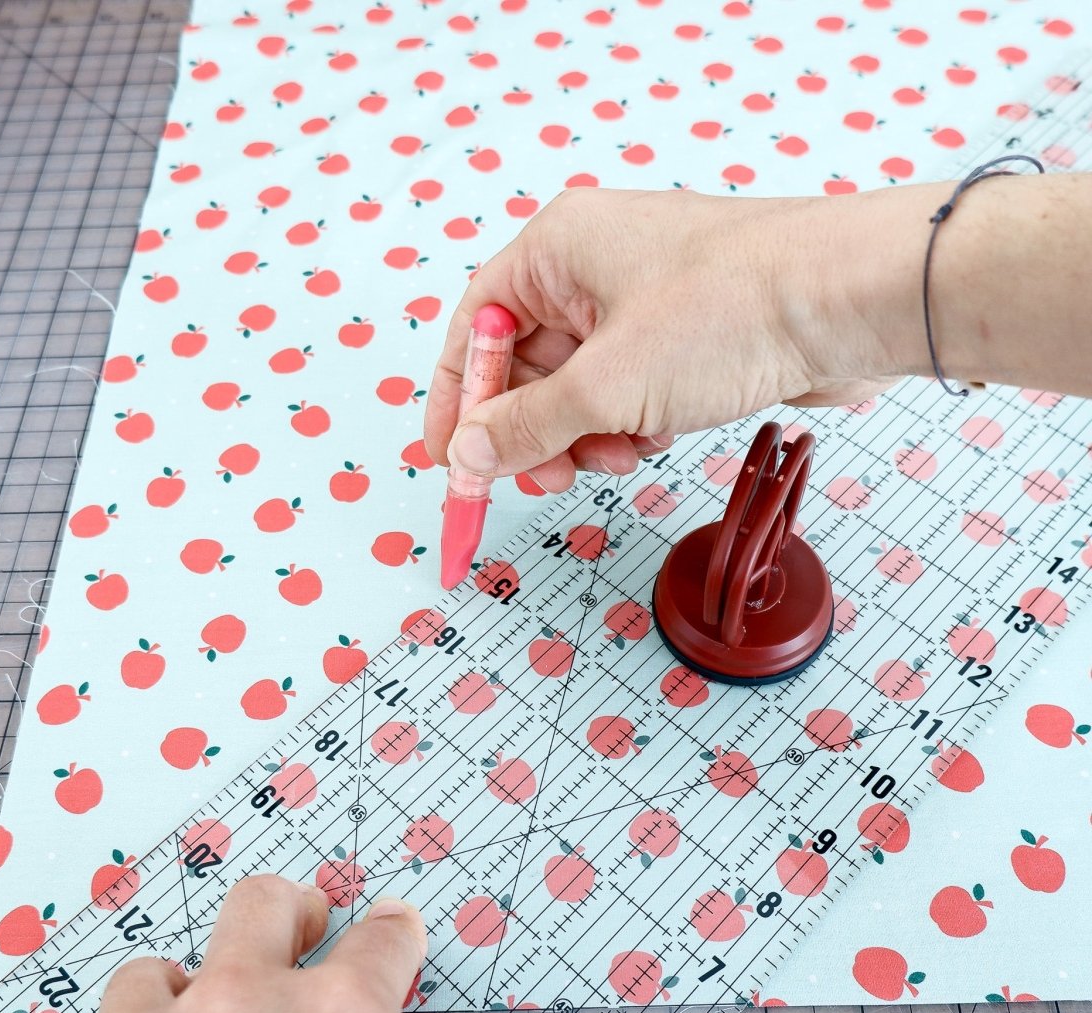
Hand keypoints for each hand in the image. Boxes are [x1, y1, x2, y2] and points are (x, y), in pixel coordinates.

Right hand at [424, 186, 905, 493]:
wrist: (848, 303)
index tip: (449, 460)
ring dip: (585, 435)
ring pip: (578, 387)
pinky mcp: (683, 334)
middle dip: (531, 429)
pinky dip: (629, 425)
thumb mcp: (604, 384)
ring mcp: (642, 300)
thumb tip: (466, 454)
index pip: (474, 327)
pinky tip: (659, 436)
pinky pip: (627, 391)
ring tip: (622, 453)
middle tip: (544, 478)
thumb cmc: (729, 311)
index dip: (455, 398)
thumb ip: (524, 427)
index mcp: (556, 249)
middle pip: (524, 365)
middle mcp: (592, 266)